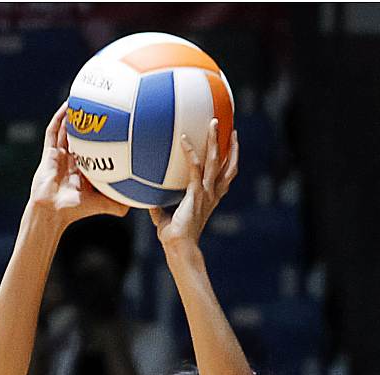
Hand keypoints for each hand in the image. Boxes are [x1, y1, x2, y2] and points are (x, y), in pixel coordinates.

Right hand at [29, 103, 128, 226]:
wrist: (53, 212)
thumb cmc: (77, 211)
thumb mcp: (106, 205)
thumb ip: (123, 202)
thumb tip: (145, 198)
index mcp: (86, 169)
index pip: (97, 149)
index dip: (105, 137)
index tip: (118, 124)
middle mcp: (73, 160)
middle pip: (83, 135)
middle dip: (91, 122)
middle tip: (103, 106)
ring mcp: (60, 155)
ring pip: (67, 130)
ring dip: (74, 115)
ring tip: (84, 98)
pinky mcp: (48, 153)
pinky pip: (54, 131)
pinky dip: (59, 117)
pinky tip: (67, 105)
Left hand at [150, 118, 238, 248]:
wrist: (179, 246)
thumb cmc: (173, 237)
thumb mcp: (165, 219)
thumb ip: (159, 209)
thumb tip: (147, 202)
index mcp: (210, 198)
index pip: (224, 175)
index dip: (230, 159)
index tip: (231, 145)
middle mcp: (212, 193)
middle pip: (226, 164)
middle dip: (230, 145)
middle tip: (229, 127)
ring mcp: (206, 192)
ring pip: (216, 161)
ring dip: (216, 140)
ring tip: (215, 123)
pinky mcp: (196, 193)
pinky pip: (194, 168)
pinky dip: (190, 152)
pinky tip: (184, 139)